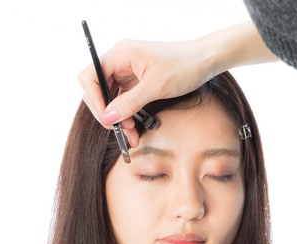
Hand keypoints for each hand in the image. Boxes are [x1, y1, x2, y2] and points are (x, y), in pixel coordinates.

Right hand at [78, 38, 215, 146]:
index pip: (90, 76)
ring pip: (110, 99)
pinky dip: (126, 116)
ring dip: (118, 119)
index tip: (107, 119)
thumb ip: (129, 103)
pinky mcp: (135, 81)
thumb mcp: (156, 87)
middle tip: (122, 132)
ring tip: (131, 135)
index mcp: (120, 54)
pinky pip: (122, 101)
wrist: (206, 60)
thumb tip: (108, 117)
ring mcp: (126, 71)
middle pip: (97, 90)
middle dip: (108, 114)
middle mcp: (119, 61)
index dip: (94, 99)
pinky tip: (134, 129)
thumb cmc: (184, 66)